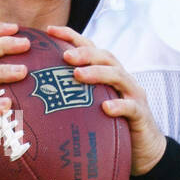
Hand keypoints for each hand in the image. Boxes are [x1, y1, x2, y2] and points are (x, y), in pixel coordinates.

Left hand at [46, 24, 166, 175]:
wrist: (144, 149)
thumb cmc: (111, 126)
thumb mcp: (90, 106)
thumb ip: (72, 96)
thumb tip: (35, 93)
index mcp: (107, 74)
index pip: (91, 48)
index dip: (72, 36)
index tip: (50, 30)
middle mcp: (121, 79)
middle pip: (105, 57)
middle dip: (85, 53)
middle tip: (65, 56)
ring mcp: (133, 95)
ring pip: (118, 76)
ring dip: (97, 73)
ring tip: (78, 75)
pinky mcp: (141, 115)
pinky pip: (131, 107)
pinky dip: (119, 105)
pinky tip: (106, 107)